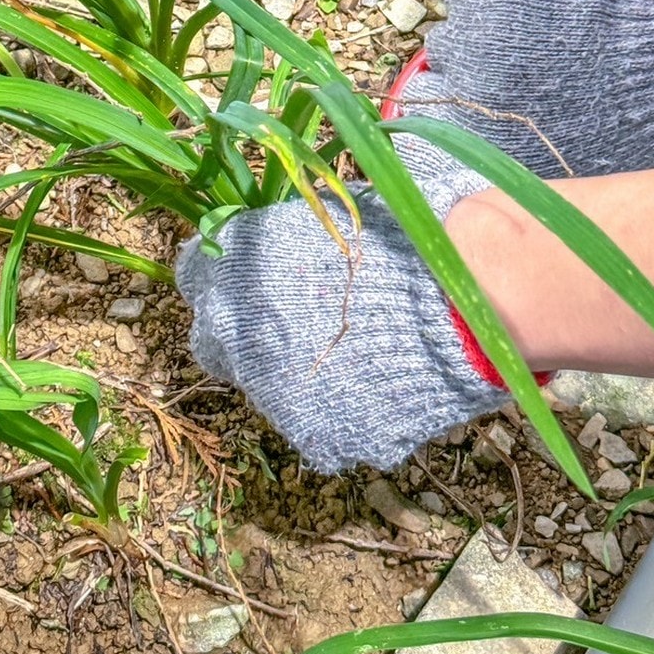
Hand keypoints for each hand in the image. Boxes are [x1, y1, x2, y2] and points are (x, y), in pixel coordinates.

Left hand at [176, 165, 504, 474]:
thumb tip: (282, 235)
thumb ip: (287, 233)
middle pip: (215, 339)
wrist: (456, 304)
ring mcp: (274, 398)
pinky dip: (336, 408)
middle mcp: (236, 339)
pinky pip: (314, 424)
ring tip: (349, 351)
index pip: (197, 273)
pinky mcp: (318, 439)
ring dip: (289, 371)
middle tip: (293, 316)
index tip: (250, 270)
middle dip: (243, 328)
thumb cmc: (399, 240)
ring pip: (264, 387)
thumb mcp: (328, 214)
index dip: (225, 271)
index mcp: (234, 273)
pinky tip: (373, 384)